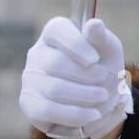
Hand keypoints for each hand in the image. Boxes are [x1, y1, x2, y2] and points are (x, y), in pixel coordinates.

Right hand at [19, 16, 133, 138]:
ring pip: (54, 88)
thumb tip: (94, 24)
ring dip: (86, 95)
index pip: (56, 30)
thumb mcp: (109, 50)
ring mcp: (30, 79)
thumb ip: (101, 38)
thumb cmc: (103, 67)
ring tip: (102, 96)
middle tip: (105, 80)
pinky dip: (75, 114)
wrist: (101, 99)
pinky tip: (93, 115)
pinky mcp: (29, 103)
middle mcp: (37, 54)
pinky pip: (48, 110)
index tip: (95, 59)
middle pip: (55, 63)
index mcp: (55, 34)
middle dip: (87, 75)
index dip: (76, 44)